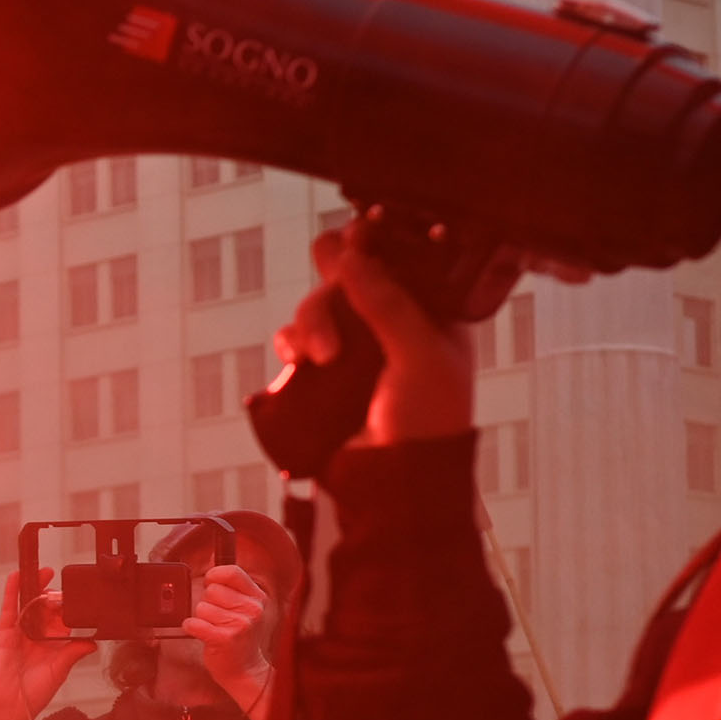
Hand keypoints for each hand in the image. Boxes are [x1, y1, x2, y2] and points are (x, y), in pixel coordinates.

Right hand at [0, 558, 96, 719]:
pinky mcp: (5, 634)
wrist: (13, 705)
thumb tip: (94, 643)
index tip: (75, 594)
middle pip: (43, 610)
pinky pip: (9, 609)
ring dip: (33, 587)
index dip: (66, 608)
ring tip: (43, 571)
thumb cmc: (36, 692)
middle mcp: (34, 638)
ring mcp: (19, 635)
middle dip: (50, 594)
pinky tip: (17, 577)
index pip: (59, 621)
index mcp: (50, 646)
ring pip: (26, 606)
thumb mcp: (60, 669)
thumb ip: (74, 652)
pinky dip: (11, 592)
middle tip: (59, 577)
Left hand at [187, 562, 277, 719]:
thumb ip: (233, 590)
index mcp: (258, 598)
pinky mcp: (224, 639)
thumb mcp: (246, 611)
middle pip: (212, 590)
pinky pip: (194, 623)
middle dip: (209, 603)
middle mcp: (252, 610)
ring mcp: (240, 625)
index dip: (215, 575)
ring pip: (201, 607)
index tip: (210, 582)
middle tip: (219, 619)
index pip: (232, 572)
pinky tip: (201, 634)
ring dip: (202, 619)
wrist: (245, 671)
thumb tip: (212, 570)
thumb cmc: (240, 639)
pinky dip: (191, 627)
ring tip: (215, 630)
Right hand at [300, 217, 478, 449]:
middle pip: (348, 275)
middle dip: (335, 281)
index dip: (376, 242)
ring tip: (321, 357)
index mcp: (428, 313)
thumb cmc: (426, 423)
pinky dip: (292, 341)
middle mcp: (389, 323)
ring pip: (318, 304)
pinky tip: (300, 359)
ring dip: (312, 319)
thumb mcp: (421, 357)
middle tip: (332, 271)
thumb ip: (388, 303)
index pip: (399, 258)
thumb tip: (351, 255)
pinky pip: (296, 338)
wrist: (394, 486)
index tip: (359, 233)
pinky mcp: (322, 372)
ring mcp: (354, 347)